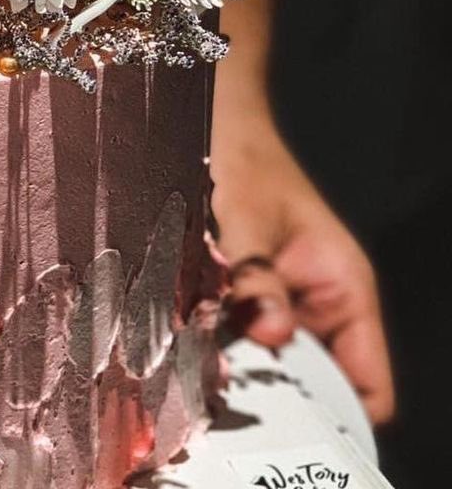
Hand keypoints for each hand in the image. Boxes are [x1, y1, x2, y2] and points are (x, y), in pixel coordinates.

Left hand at [211, 131, 394, 424]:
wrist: (217, 127)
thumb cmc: (247, 160)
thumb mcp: (248, 217)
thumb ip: (255, 276)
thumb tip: (272, 332)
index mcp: (344, 288)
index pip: (368, 384)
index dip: (340, 416)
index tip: (294, 431)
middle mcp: (317, 304)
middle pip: (312, 382)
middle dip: (276, 395)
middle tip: (230, 405)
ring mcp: (279, 303)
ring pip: (269, 361)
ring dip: (241, 370)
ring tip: (203, 375)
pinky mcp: (244, 297)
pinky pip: (238, 337)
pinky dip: (218, 346)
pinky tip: (189, 346)